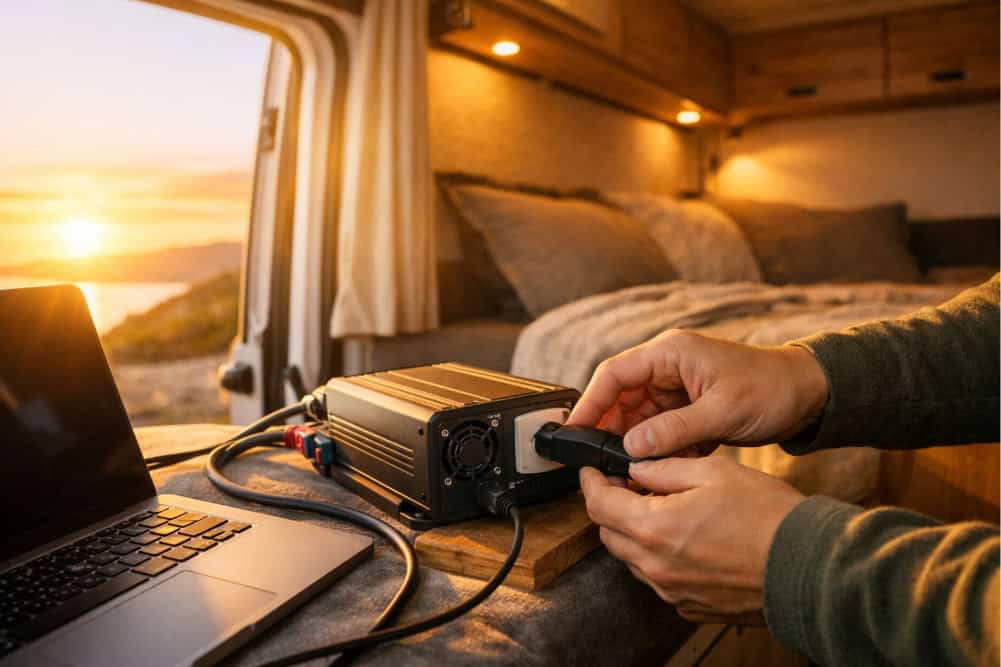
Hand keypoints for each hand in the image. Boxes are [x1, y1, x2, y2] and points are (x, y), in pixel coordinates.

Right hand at [567, 329, 828, 457]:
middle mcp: (667, 368)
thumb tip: (632, 448)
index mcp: (670, 354)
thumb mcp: (722, 412)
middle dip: (609, 429)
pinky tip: (654, 470)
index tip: (575, 431)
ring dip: (632, 444)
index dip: (591, 402)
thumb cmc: (771, 390)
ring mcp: (676, 389)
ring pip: (637, 417)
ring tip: (625, 471)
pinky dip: (654, 449)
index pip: (614, 374)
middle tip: (597, 462)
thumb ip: (674, 430)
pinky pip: (658, 430)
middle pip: (620, 397)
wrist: (809, 395)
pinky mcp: (686, 409)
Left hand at [579, 457, 804, 623]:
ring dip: (635, 533)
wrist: (808, 567)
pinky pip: (658, 579)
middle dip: (611, 507)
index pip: (598, 506)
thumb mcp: (712, 472)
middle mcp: (656, 567)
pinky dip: (659, 557)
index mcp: (654, 529)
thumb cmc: (766, 516)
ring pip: (632, 559)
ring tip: (661, 509)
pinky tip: (684, 538)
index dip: (590, 483)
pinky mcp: (690, 606)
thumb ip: (664, 468)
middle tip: (628, 485)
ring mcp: (672, 591)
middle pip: (609, 534)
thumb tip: (636, 467)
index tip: (592, 471)